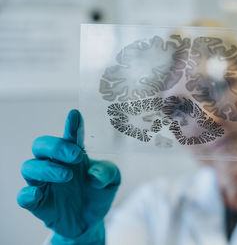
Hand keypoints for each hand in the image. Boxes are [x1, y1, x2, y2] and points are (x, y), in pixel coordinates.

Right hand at [17, 110, 120, 243]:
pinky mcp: (38, 202)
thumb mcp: (113, 180)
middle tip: (76, 156)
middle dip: (56, 147)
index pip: (70, 135)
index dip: (71, 125)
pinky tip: (39, 192)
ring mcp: (44, 183)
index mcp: (74, 155)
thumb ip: (107, 172)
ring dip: (47, 169)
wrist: (91, 221)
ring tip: (68, 176)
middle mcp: (55, 164)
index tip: (75, 115)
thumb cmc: (98, 193)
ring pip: (30, 167)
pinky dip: (28, 193)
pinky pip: (24, 195)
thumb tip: (93, 175)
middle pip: (41, 146)